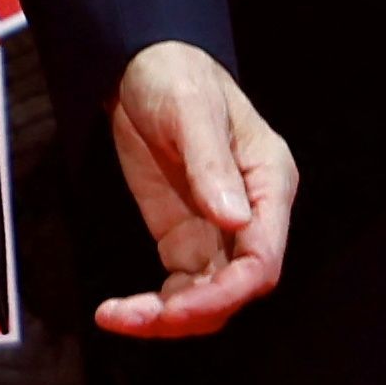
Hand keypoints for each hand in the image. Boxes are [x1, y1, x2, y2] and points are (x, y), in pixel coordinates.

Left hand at [95, 41, 293, 338]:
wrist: (141, 66)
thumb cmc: (176, 73)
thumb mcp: (190, 108)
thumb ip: (210, 162)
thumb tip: (233, 219)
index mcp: (269, 181)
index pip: (262, 258)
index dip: (227, 291)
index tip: (178, 306)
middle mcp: (252, 215)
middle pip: (236, 289)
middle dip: (190, 312)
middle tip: (135, 316)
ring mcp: (218, 231)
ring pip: (208, 299)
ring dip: (168, 318)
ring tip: (116, 316)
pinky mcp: (185, 239)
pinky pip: (181, 288)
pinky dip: (154, 306)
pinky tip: (118, 310)